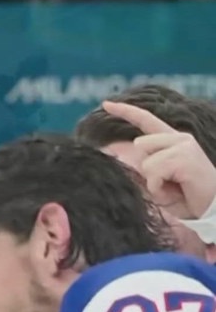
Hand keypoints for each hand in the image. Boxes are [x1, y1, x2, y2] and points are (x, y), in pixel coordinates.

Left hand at [102, 100, 215, 219]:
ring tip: (172, 186)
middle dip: (145, 169)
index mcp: (171, 140)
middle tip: (166, 182)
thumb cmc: (183, 195)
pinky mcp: (185, 157)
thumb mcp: (155, 179)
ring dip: (153, 180)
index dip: (125, 111)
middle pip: (139, 145)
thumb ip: (140, 165)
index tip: (106, 104)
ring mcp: (184, 145)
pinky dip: (158, 186)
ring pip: (146, 162)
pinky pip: (154, 172)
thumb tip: (116, 151)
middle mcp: (179, 138)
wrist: (210, 207)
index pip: (146, 120)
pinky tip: (176, 189)